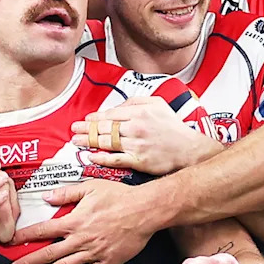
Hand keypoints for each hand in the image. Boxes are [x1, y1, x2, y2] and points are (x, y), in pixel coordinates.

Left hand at [8, 179, 161, 263]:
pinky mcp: (106, 261)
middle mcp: (81, 239)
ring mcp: (93, 252)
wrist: (145, 210)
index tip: (12, 241)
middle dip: (29, 261)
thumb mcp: (91, 187)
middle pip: (49, 252)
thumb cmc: (120, 197)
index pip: (43, 230)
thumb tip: (47, 196)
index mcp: (75, 220)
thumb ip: (66, 194)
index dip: (25, 236)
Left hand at [70, 97, 222, 174]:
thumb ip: (136, 102)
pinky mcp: (138, 161)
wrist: (189, 149)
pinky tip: (91, 156)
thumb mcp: (158, 104)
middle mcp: (135, 128)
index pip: (110, 114)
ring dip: (88, 142)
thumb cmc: (174, 128)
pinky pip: (114, 159)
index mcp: (139, 112)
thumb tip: (118, 107)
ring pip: (106, 142)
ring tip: (77, 141)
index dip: (94, 118)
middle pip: (104, 128)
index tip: (86, 119)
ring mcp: (136, 145)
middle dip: (86, 129)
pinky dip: (101, 158)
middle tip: (74, 129)